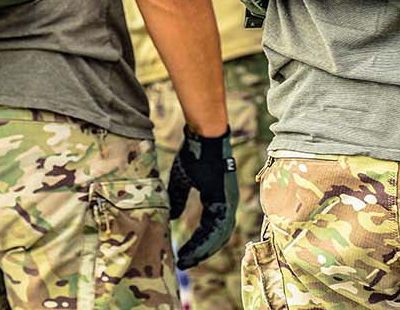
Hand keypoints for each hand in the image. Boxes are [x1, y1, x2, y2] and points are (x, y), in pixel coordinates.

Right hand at [168, 126, 237, 269]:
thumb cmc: (194, 152)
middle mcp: (227, 204)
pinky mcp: (226, 201)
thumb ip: (177, 198)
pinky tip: (194, 249)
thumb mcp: (181, 179)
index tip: (184, 255)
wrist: (204, 136)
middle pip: (217, 237)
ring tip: (187, 261)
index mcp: (218, 199)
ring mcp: (229, 203)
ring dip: (203, 251)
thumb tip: (171, 216)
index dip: (198, 243)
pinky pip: (218, 228)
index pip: (210, 228)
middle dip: (202, 252)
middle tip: (186, 263)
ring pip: (218, 236)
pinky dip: (206, 241)